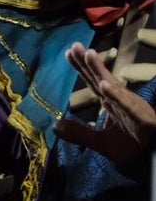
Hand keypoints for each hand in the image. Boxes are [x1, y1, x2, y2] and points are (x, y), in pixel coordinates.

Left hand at [55, 42, 155, 163]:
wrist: (154, 156)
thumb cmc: (132, 146)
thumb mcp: (100, 142)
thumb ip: (79, 134)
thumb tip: (55, 125)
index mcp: (111, 104)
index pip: (93, 83)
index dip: (81, 68)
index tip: (69, 53)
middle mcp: (120, 101)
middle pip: (100, 79)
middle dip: (87, 62)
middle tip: (75, 45)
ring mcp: (131, 107)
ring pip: (113, 86)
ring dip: (100, 71)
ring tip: (89, 54)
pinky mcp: (142, 118)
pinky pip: (127, 105)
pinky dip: (116, 95)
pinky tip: (104, 85)